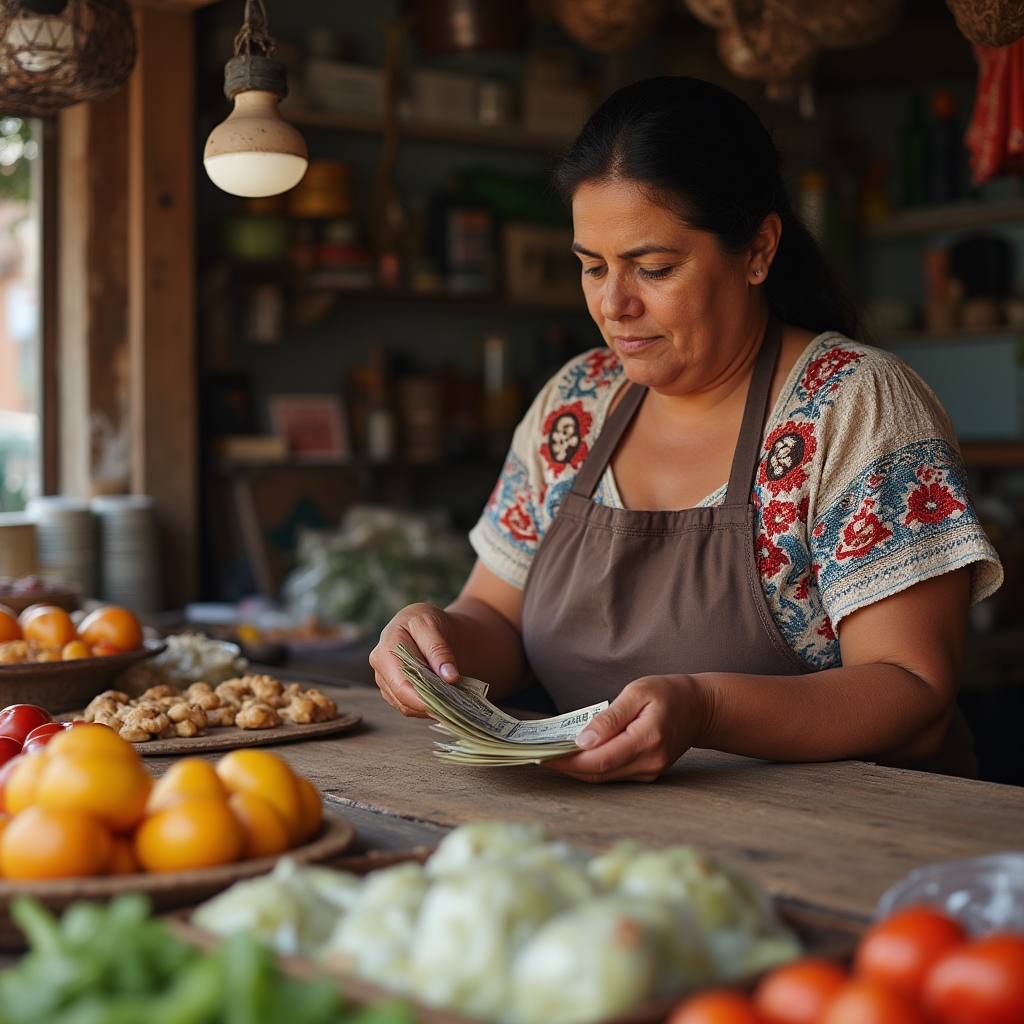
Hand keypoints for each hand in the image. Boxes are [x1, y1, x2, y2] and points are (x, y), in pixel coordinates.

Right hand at [369, 603, 459, 717]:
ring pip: (406, 706)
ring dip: (429, 706)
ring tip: (452, 698)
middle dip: (430, 703)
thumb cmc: (425, 621)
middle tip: (456, 702)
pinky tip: (443, 698)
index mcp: (385, 650)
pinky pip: (409, 706)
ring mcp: (385, 681)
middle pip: (403, 699)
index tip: (448, 702)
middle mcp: (380, 668)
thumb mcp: (432, 626)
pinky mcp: (393, 690)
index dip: (424, 699)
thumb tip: (449, 677)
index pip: (401, 685)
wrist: (424, 625)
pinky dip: (426, 706)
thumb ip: (439, 651)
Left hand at [548, 675, 706, 782]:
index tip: (543, 754)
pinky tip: (576, 756)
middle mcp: (649, 762)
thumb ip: (610, 718)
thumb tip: (583, 740)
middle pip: (599, 773)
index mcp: (647, 740)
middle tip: (539, 755)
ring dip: (577, 769)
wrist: (699, 708)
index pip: (600, 760)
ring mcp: (650, 771)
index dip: (569, 761)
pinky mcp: (648, 772)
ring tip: (551, 755)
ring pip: (605, 778)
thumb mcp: (637, 693)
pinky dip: (592, 768)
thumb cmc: (667, 693)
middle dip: (567, 767)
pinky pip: (614, 775)